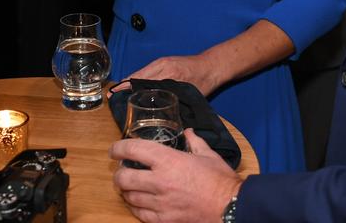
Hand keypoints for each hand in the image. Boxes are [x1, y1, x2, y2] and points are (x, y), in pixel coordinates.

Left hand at [111, 129, 241, 222]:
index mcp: (168, 160)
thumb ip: (194, 141)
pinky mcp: (165, 220)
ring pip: (130, 197)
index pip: (133, 150)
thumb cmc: (220, 180)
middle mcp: (160, 181)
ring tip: (129, 186)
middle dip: (118, 173)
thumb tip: (188, 132)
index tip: (115, 150)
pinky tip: (138, 203)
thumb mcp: (208, 154)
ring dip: (126, 191)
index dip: (119, 148)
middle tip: (121, 170)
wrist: (231, 207)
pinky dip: (135, 207)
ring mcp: (161, 203)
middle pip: (124, 177)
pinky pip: (140, 214)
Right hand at [115, 53, 220, 97]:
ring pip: (140, 73)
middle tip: (112, 97)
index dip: (126, 89)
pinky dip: (138, 78)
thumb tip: (160, 115)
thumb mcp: (188, 94)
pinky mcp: (163, 62)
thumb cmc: (204, 81)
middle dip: (123, 86)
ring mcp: (161, 62)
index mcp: (166, 73)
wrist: (212, 65)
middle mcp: (160, 66)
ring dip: (129, 82)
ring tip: (119, 94)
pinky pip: (146, 70)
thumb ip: (173, 101)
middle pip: (136, 76)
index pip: (140, 80)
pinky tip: (133, 87)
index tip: (114, 96)